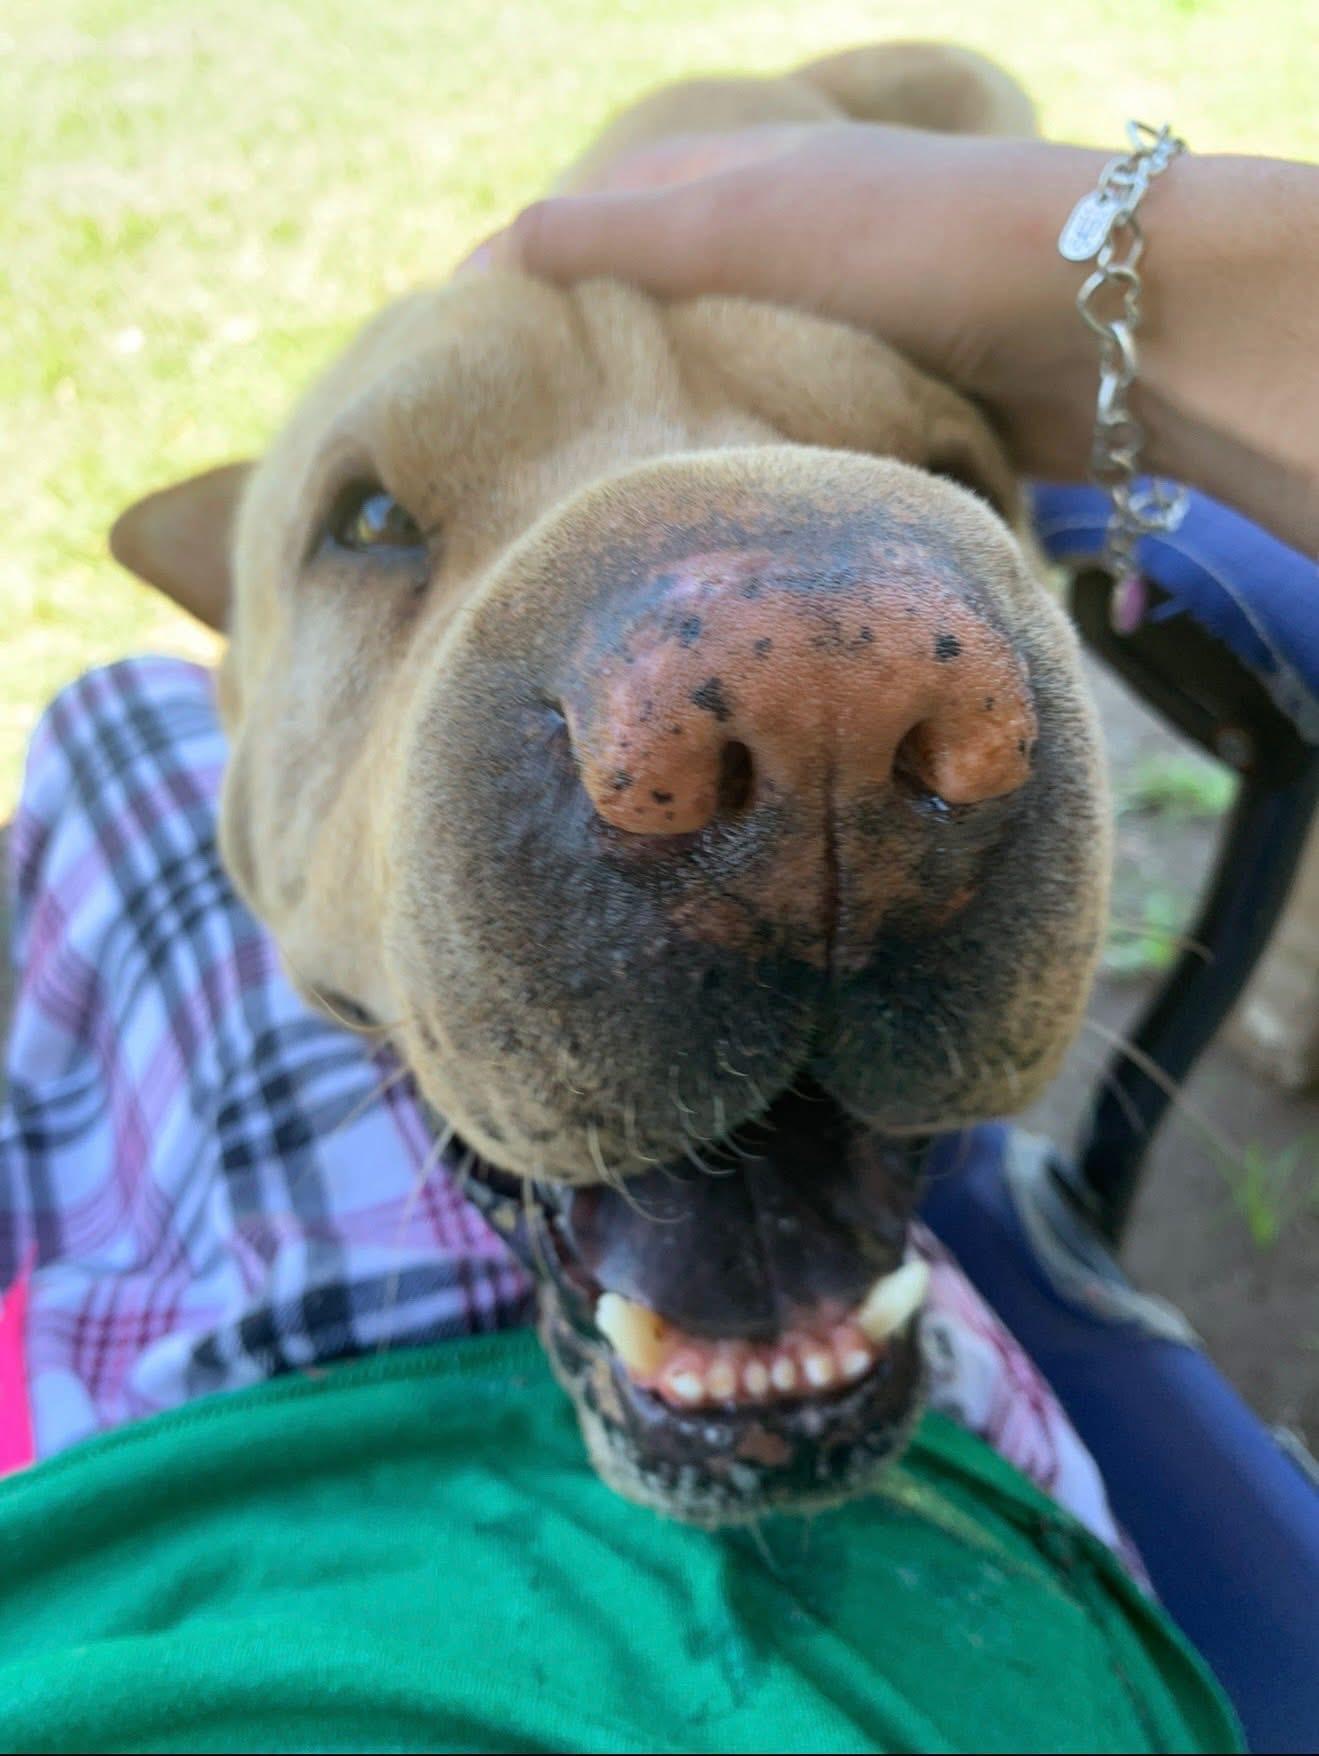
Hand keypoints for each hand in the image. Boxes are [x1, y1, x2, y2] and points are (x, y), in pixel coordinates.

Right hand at [484, 124, 1106, 479]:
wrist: (1098, 319)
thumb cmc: (912, 247)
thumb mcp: (741, 223)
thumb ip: (615, 235)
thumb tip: (486, 258)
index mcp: (722, 187)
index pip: (583, 232)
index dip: (512, 293)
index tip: (448, 375)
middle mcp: (764, 255)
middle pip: (641, 320)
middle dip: (579, 382)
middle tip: (508, 467)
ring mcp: (820, 333)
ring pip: (705, 390)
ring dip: (656, 439)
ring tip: (585, 510)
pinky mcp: (869, 405)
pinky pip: (772, 442)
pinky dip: (730, 473)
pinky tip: (695, 519)